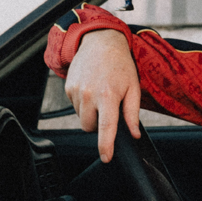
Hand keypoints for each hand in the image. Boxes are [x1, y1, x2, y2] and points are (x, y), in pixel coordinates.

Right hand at [64, 29, 140, 161]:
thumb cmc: (120, 65)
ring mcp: (76, 91)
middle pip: (89, 127)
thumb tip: (133, 134)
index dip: (105, 146)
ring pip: (81, 117)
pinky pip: (75, 106)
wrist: (100, 42)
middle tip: (108, 107)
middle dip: (98, 124)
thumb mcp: (133, 88)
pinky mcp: (68, 88)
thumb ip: (132, 114)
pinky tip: (92, 88)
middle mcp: (89, 95)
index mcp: (108, 96)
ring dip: (91, 113)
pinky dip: (83, 103)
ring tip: (101, 93)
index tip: (106, 158)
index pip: (105, 128)